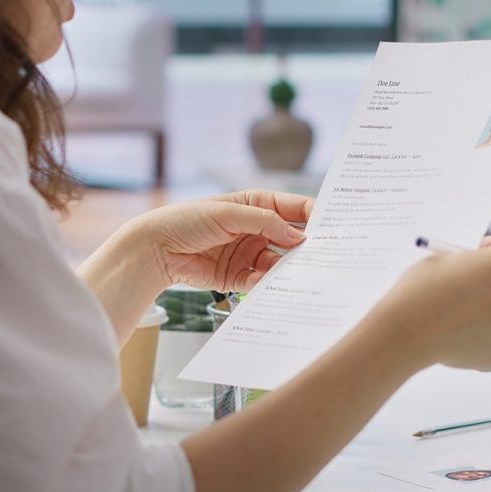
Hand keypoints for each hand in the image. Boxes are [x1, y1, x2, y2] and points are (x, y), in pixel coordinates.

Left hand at [136, 190, 313, 292]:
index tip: (334, 226)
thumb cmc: (187, 220)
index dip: (314, 215)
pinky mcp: (238, 278)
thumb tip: (298, 235)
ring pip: (278, 263)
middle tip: (322, 256)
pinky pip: (260, 283)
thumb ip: (265, 222)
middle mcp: (256, 229)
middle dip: (305, 247)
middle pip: (291, 239)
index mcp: (256, 205)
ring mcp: (248, 254)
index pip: (294, 208)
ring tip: (297, 275)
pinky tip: (268, 286)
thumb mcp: (228, 213)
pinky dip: (266, 285)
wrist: (156, 249)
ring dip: (287, 269)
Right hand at [373, 235, 490, 371]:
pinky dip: (484, 336)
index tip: (482, 255)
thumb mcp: (444, 258)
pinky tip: (459, 333)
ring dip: (490, 310)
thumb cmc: (422, 292)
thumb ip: (470, 262)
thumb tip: (475, 270)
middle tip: (467, 287)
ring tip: (458, 315)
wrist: (408, 332)